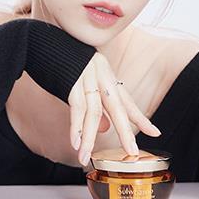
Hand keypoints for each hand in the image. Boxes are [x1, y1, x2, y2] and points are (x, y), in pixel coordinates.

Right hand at [67, 51, 161, 165]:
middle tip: (131, 151)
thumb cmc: (64, 62)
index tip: (155, 133)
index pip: (126, 101)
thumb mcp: (85, 82)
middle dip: (125, 131)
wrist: (43, 40)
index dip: (140, 118)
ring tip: (85, 157)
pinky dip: (76, 126)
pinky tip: (75, 142)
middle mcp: (101, 76)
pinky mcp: (70, 80)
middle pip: (117, 107)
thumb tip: (104, 128)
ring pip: (93, 112)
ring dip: (89, 138)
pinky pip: (76, 107)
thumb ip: (96, 105)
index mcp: (107, 76)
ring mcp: (86, 77)